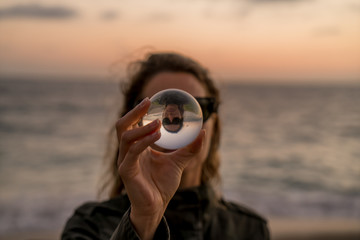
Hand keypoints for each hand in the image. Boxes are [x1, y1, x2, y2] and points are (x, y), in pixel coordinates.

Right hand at [116, 97, 204, 239]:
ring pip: (126, 137)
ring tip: (158, 123)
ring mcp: (125, 161)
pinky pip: (132, 152)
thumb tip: (204, 130)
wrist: (157, 206)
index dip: (138, 111)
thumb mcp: (179, 162)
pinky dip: (144, 141)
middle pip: (122, 126)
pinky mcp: (126, 171)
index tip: (150, 100)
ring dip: (142, 128)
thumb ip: (190, 148)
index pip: (132, 124)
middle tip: (148, 102)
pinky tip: (157, 135)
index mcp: (137, 147)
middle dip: (134, 112)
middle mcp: (128, 151)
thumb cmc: (163, 184)